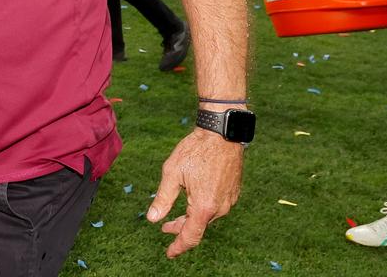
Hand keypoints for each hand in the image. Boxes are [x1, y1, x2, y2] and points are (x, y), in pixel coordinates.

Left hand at [147, 129, 243, 258]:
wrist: (221, 134)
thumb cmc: (195, 150)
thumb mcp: (172, 172)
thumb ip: (163, 198)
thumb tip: (153, 218)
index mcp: (203, 206)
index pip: (190, 236)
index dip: (178, 246)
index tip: (169, 253)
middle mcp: (219, 208)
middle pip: (198, 226)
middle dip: (180, 228)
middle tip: (165, 227)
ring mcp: (229, 201)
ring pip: (207, 216)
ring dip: (192, 217)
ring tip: (178, 214)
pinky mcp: (233, 192)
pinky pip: (216, 207)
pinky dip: (203, 208)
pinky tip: (195, 200)